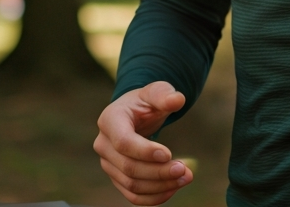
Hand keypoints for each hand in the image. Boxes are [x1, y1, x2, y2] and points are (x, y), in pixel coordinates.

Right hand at [93, 81, 193, 204]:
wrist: (135, 114)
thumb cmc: (145, 102)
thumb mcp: (156, 92)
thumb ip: (164, 95)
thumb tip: (178, 100)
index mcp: (110, 120)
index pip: (123, 142)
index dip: (145, 151)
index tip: (169, 154)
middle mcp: (103, 144)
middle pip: (129, 167)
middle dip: (159, 172)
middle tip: (184, 170)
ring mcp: (108, 163)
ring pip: (132, 185)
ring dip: (161, 186)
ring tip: (185, 177)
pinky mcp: (117, 178)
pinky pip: (133, 196)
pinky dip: (154, 197)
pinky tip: (173, 188)